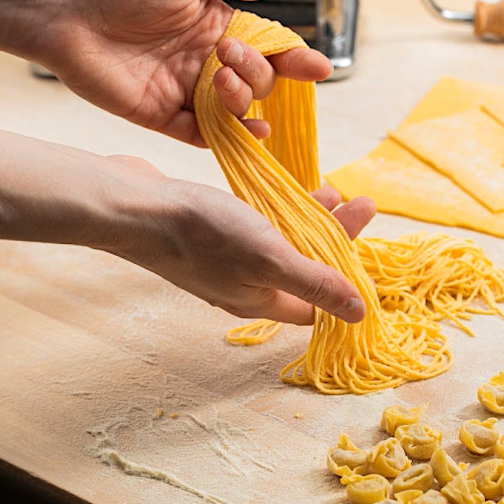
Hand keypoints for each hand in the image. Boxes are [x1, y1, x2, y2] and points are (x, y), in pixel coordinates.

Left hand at [42, 0, 331, 145]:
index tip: (318, 68)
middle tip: (228, 53)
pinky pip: (206, 135)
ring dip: (244, 101)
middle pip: (259, 82)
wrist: (66, 8)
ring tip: (222, 81)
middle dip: (258, 73)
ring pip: (237, 111)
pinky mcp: (164, 117)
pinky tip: (251, 130)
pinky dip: (232, 137)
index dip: (296, 60)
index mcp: (217, 26)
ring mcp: (186, 91)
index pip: (269, 49)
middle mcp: (206, 61)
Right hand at [107, 156, 375, 323]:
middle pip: (305, 269)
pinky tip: (290, 188)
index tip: (371, 251)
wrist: (131, 205)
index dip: (347, 283)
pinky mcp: (211, 233)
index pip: (318, 305)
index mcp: (261, 301)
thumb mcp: (270, 257)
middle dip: (337, 239)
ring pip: (283, 244)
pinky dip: (281, 210)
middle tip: (363, 204)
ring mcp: (226, 260)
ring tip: (335, 191)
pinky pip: (259, 226)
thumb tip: (359, 314)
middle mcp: (245, 286)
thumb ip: (316, 283)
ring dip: (312, 220)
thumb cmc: (201, 232)